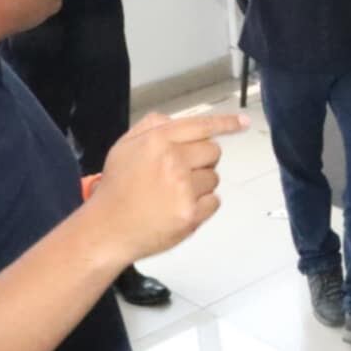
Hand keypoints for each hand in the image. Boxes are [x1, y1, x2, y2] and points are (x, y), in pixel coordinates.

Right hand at [92, 111, 249, 260]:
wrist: (107, 229)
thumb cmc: (116, 187)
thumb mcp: (124, 147)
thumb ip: (151, 127)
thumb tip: (176, 120)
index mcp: (157, 141)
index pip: (201, 126)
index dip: (226, 123)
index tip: (244, 122)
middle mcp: (173, 161)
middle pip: (213, 151)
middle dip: (202, 160)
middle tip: (180, 173)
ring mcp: (184, 189)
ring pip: (214, 178)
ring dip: (200, 184)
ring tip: (173, 194)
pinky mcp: (191, 214)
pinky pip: (214, 201)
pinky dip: (202, 205)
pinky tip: (179, 208)